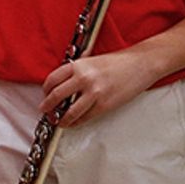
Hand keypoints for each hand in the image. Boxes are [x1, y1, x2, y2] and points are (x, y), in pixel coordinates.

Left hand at [38, 51, 154, 127]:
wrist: (140, 64)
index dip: (45, 90)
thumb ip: (76, 71)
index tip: (45, 95)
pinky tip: (74, 123)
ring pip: (69, 111)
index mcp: (78, 65)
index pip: (52, 79)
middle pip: (56, 96)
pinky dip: (76, 122)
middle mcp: (83, 78)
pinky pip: (85, 118)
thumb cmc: (117, 62)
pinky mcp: (104, 105)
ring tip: (58, 121)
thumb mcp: (91, 61)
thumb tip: (62, 85)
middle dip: (47, 106)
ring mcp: (94, 93)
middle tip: (45, 111)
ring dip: (61, 119)